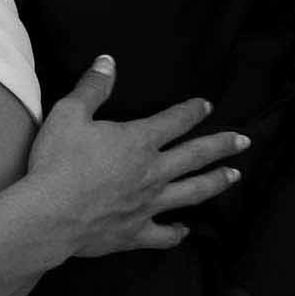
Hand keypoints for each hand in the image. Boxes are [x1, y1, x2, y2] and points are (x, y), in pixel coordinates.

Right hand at [27, 55, 247, 256]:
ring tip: (234, 176)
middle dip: (221, 145)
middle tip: (244, 141)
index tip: (206, 105)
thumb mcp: (70, 113)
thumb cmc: (58, 161)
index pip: (174, 121)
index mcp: (138, 141)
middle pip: (195, 156)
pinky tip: (185, 230)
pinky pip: (165, 234)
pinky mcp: (136, 232)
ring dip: (215, 182)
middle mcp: (152, 172)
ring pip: (192, 192)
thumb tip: (109, 61)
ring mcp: (148, 205)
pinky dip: (177, 232)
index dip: (192, 111)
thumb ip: (93, 87)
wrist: (50, 214)